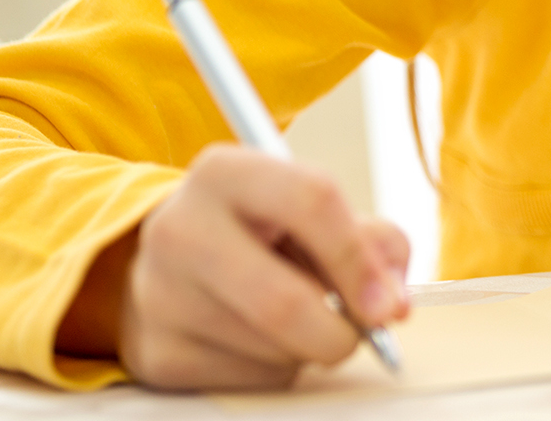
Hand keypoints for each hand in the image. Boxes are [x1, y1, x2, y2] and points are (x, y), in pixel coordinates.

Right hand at [62, 145, 410, 389]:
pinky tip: (260, 337)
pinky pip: (249, 379)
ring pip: (273, 348)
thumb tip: (391, 303)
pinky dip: (277, 368)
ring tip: (294, 314)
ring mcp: (160, 293)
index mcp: (225, 172)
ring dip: (309, 346)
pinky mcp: (158, 351)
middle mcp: (179, 227)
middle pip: (284, 302)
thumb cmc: (263, 232)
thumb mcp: (315, 211)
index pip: (311, 201)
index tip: (390, 304)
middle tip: (364, 332)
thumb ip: (372, 240)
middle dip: (342, 331)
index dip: (361, 260)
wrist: (172, 263)